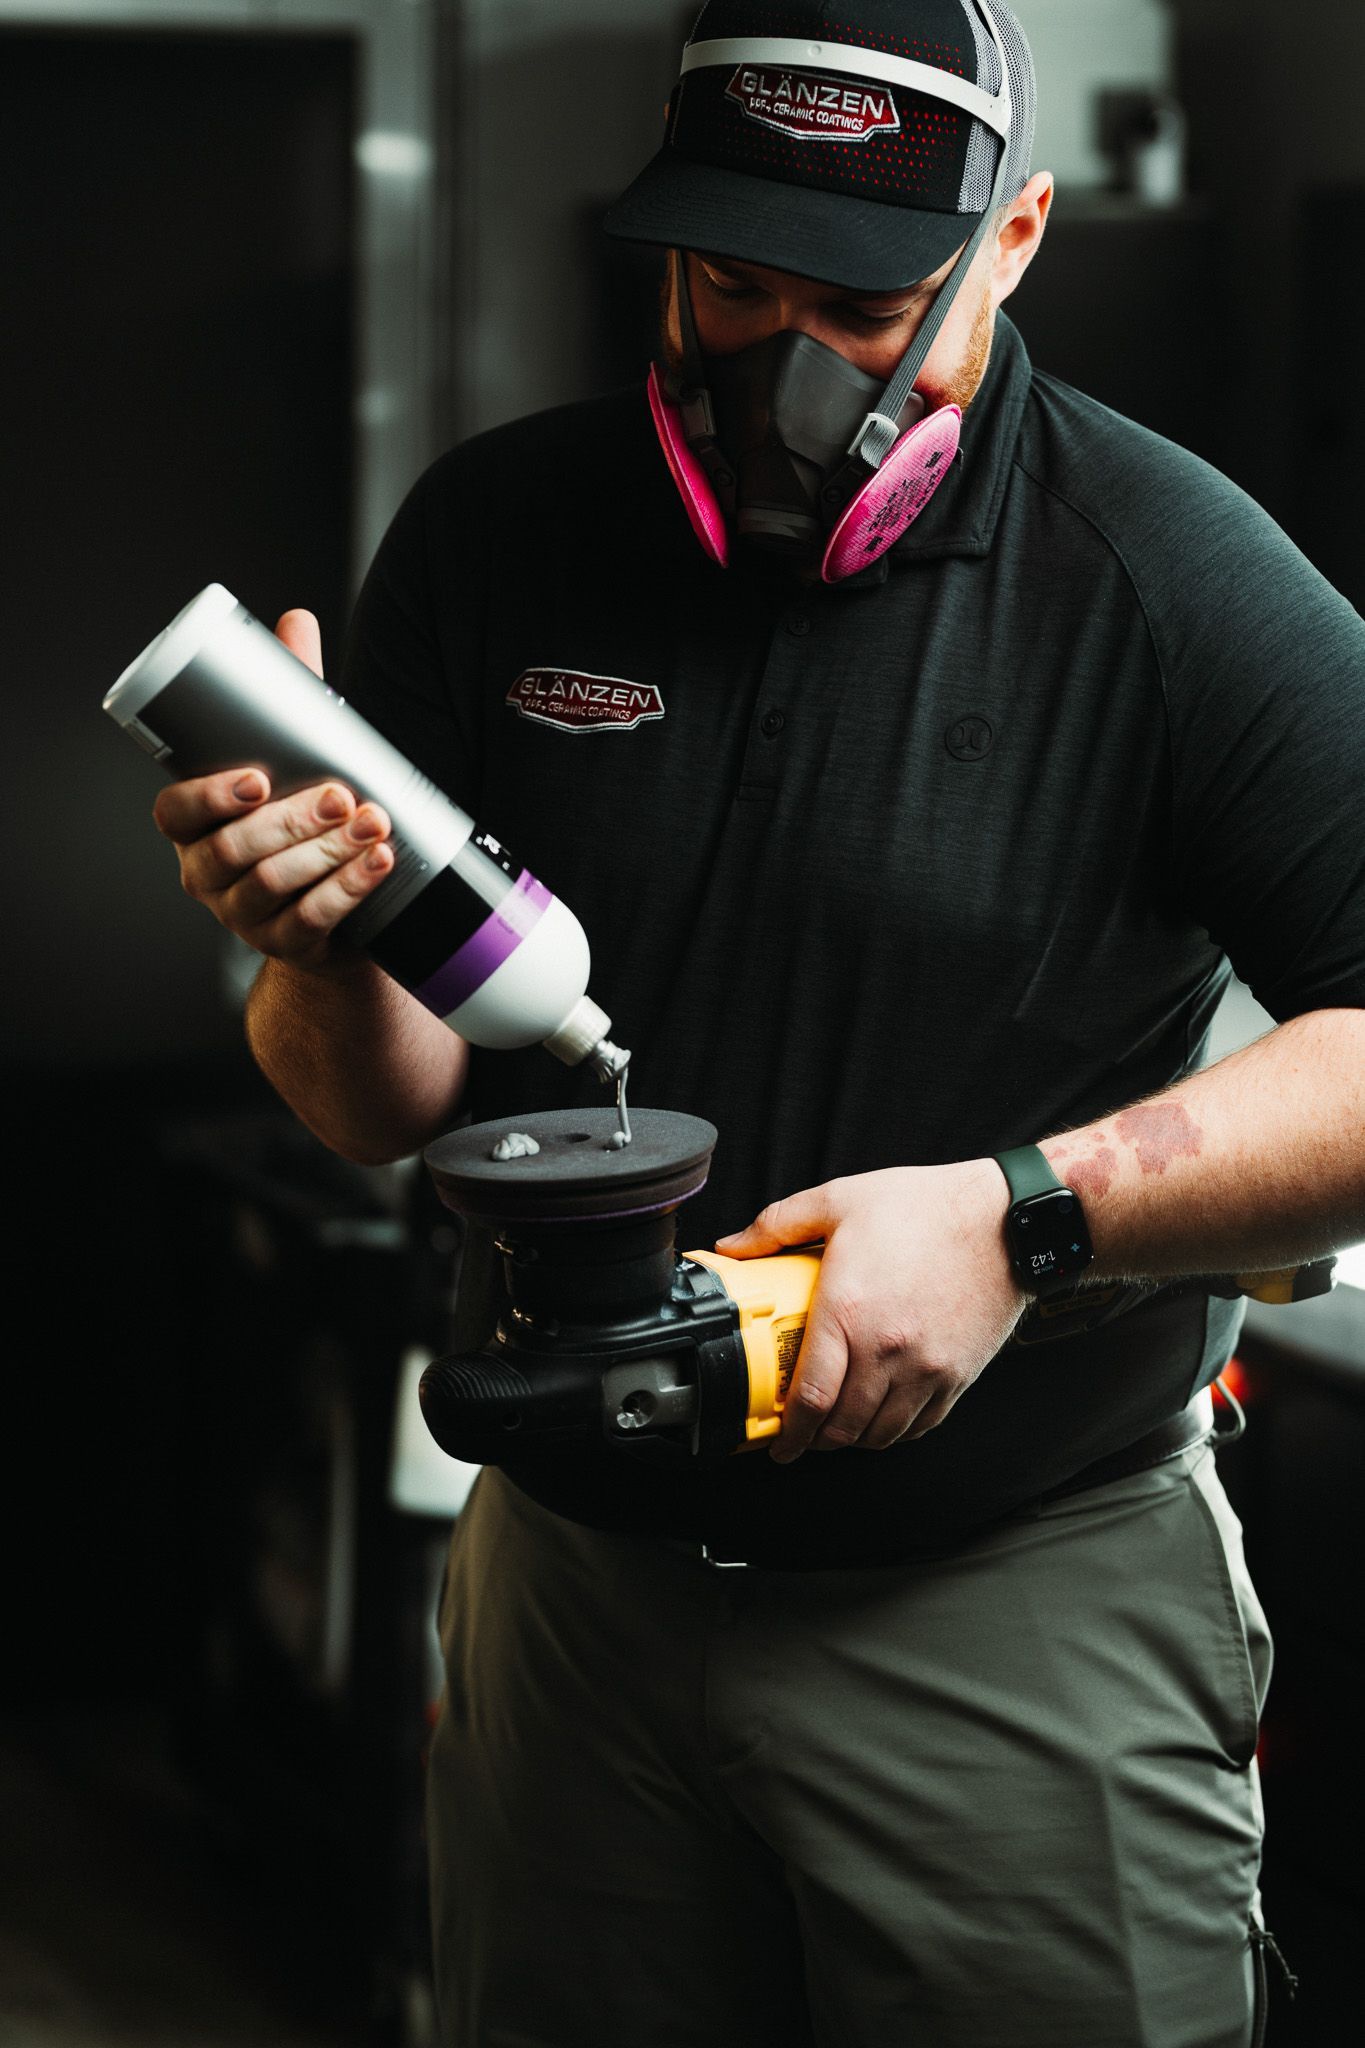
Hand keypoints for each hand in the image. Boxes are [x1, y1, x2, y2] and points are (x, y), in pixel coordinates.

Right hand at [152, 609, 394, 972]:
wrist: (330, 913)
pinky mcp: (288, 945)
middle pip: (235, 850)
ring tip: (372, 822)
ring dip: (327, 852)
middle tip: (340, 794)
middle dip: (291, 821)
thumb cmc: (299, 824)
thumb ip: (287, 699)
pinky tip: (378, 864)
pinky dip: (348, 889)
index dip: (208, 797)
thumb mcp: (289, 761)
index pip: (175, 814)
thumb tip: (295, 619)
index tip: (256, 777)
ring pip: (273, 885)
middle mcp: (207, 876)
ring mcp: (244, 918)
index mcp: (193, 829)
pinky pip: (312, 920)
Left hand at [716, 1161, 1026, 1460]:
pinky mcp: (957, 1375)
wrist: (1004, 1220)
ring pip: (880, 1433)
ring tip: (837, 1428)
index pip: (809, 1398)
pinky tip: (881, 1417)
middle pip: (842, 1427)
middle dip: (814, 1442)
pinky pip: (920, 1425)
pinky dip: (894, 1431)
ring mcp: (926, 1368)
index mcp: (849, 1312)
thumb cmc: (926, 1207)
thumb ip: (778, 1225)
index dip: (787, 1432)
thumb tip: (733, 1246)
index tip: (775, 1441)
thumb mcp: (840, 1199)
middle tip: (800, 1437)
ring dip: (853, 1440)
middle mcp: (887, 1350)